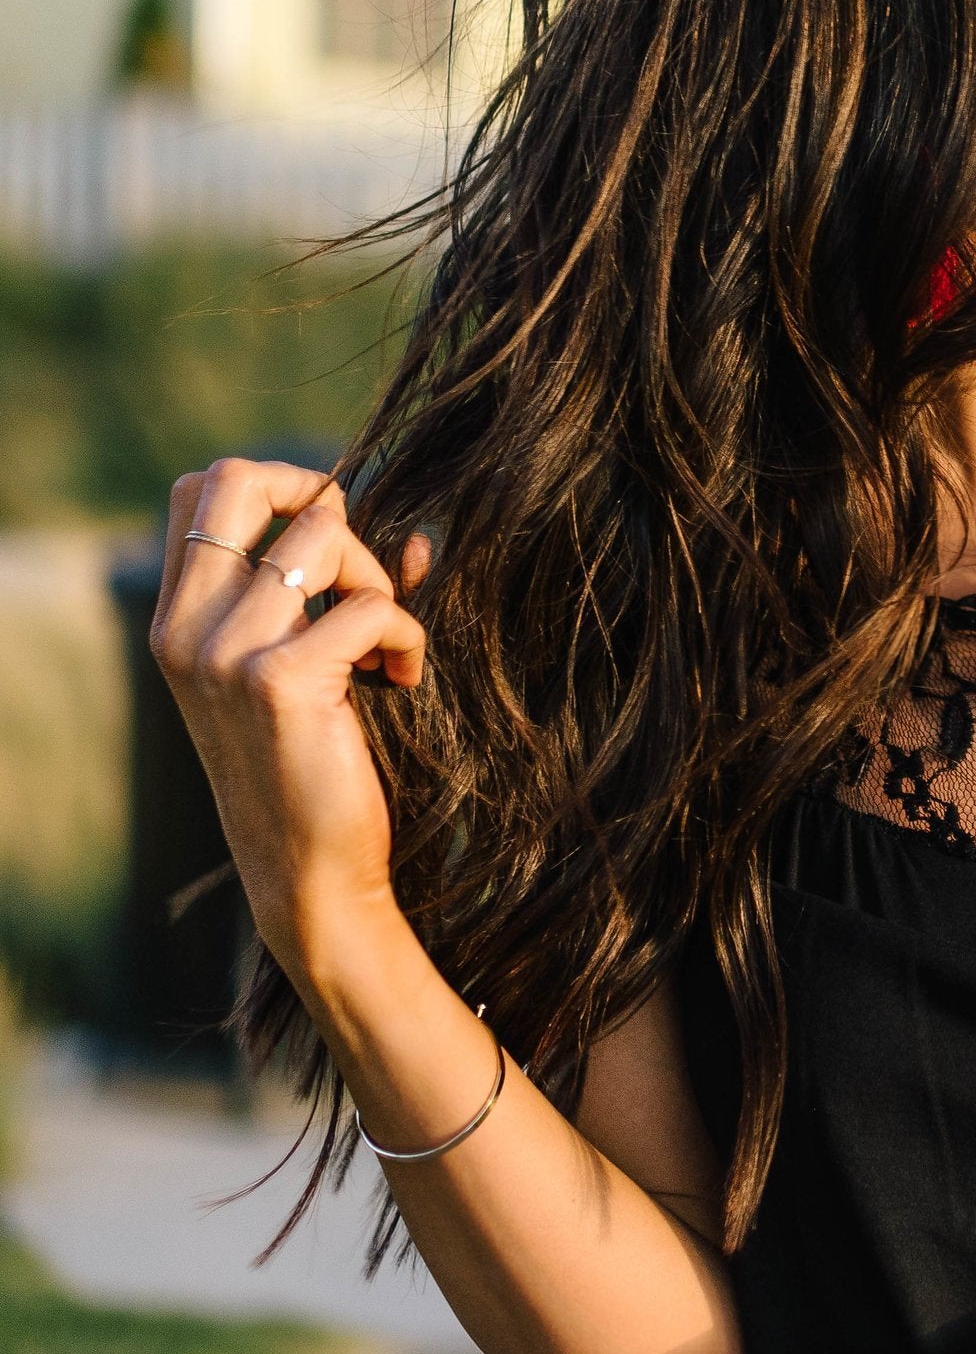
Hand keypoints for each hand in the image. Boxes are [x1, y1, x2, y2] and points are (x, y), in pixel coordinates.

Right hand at [150, 459, 430, 981]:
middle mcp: (185, 630)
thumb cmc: (310, 768)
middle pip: (238, 479)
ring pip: (321, 535)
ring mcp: (224, 653)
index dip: (276, 487)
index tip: (325, 541)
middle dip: (319, 500)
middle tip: (356, 573)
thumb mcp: (292, 670)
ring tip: (382, 643)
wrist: (307, 874)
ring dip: (375, 579)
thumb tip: (422, 538)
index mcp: (174, 621)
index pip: (198, 491)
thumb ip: (325, 597)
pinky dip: (405, 634)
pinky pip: (370, 606)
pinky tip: (399, 679)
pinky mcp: (280, 681)